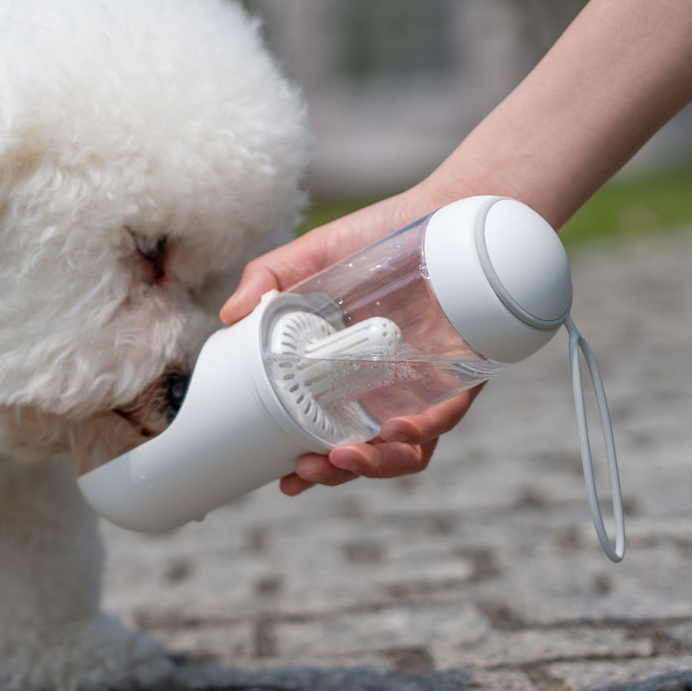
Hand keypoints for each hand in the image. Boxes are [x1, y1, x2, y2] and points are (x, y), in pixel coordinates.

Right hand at [220, 181, 479, 493]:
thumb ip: (271, 278)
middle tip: (304, 472)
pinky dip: (421, 432)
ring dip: (375, 465)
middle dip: (335, 475)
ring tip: (343, 460)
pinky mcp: (462, 376)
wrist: (447, 210)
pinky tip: (397, 430)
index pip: (328, 433)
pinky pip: (444, 418)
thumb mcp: (316, 255)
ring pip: (406, 451)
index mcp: (349, 374)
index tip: (284, 480)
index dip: (310, 465)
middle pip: (365, 454)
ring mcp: (425, 387)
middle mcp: (387, 389)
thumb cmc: (383, 236)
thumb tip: (230, 314)